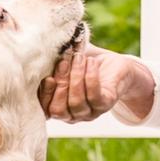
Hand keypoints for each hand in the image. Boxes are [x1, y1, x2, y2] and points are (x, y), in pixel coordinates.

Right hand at [40, 41, 154, 124]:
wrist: (116, 65)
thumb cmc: (86, 63)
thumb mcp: (68, 61)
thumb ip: (54, 60)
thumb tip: (43, 45)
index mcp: (59, 106)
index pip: (46, 111)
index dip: (44, 96)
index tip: (48, 77)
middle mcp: (73, 115)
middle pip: (59, 110)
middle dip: (60, 84)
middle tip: (64, 61)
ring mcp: (90, 112)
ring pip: (76, 102)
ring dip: (75, 77)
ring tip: (79, 57)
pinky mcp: (105, 104)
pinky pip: (94, 95)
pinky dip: (90, 77)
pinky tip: (91, 62)